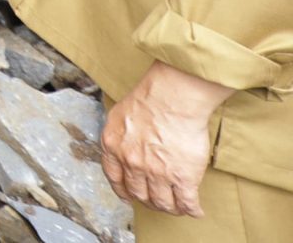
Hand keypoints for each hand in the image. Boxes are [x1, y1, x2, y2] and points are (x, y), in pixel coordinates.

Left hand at [102, 61, 228, 216]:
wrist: (172, 99)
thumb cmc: (148, 99)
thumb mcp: (118, 115)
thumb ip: (118, 134)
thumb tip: (121, 142)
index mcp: (113, 147)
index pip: (114, 178)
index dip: (123, 191)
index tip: (129, 196)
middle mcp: (132, 164)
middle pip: (139, 193)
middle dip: (148, 201)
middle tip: (157, 202)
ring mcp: (157, 173)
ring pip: (162, 202)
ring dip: (170, 208)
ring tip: (177, 207)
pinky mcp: (182, 177)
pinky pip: (186, 202)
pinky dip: (192, 210)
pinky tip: (196, 211)